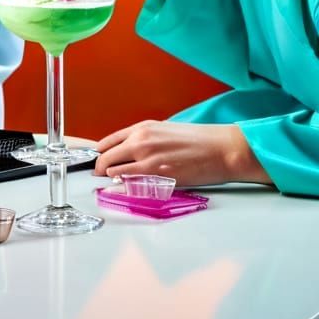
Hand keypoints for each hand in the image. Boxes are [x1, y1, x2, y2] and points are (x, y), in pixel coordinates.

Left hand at [94, 120, 271, 186]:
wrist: (222, 149)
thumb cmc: (198, 140)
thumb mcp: (164, 130)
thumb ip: (144, 139)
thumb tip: (129, 151)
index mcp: (142, 128)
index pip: (107, 142)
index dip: (99, 154)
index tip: (96, 160)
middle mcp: (141, 141)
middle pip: (106, 158)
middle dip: (100, 168)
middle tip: (99, 175)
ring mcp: (148, 160)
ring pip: (115, 172)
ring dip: (111, 179)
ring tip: (111, 183)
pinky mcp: (158, 177)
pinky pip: (131, 185)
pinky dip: (123, 188)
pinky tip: (122, 190)